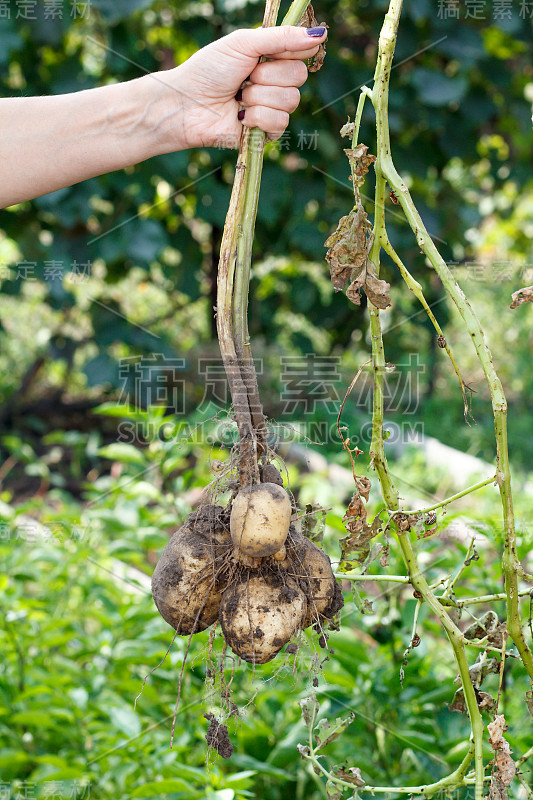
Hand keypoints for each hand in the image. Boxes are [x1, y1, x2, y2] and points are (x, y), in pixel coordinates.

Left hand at [158, 25, 326, 149]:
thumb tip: (322, 34)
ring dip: (259, 97)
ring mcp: (271, 109)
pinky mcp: (265, 133)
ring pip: (291, 101)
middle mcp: (275, 83)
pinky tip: (240, 116)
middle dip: (269, 76)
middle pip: (299, 77)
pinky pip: (280, 123)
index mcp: (271, 59)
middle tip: (245, 77)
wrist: (188, 103)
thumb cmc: (210, 69)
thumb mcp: (244, 43)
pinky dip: (257, 117)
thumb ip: (282, 38)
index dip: (289, 52)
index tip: (267, 53)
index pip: (301, 53)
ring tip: (238, 97)